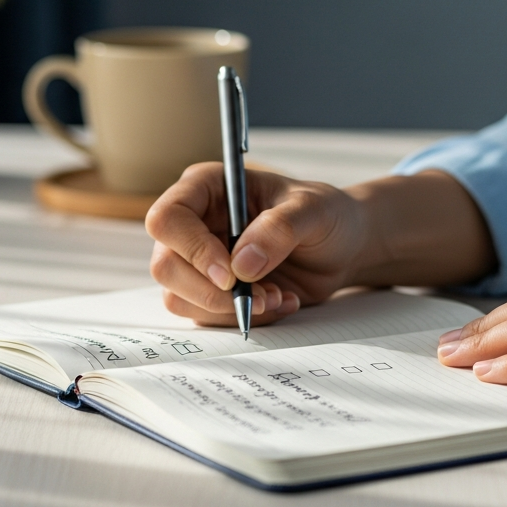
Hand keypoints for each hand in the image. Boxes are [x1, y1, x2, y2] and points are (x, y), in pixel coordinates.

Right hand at [145, 163, 373, 326]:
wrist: (342, 248)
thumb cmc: (325, 215)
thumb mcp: (314, 211)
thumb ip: (280, 229)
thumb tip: (242, 265)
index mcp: (207, 188)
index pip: (168, 219)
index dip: (192, 250)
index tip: (231, 275)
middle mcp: (194, 223)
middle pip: (165, 266)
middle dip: (211, 292)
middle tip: (260, 296)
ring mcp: (198, 260)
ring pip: (178, 297)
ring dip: (228, 309)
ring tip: (275, 296)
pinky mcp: (210, 290)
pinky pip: (205, 316)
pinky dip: (241, 318)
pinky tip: (277, 301)